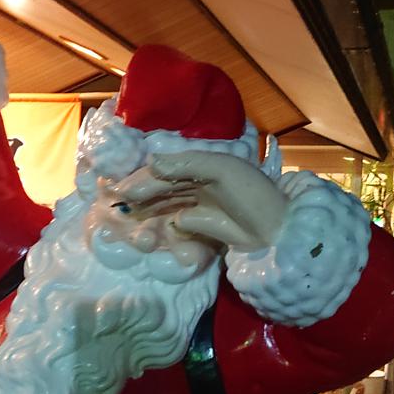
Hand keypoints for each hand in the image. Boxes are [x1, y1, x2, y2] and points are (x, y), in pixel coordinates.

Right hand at [113, 151, 287, 250]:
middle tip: (118, 205)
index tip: (122, 188)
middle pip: (162, 187)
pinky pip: (176, 223)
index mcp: (203, 164)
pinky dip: (162, 226)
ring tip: (129, 218)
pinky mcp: (202, 226)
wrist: (275, 229)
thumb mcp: (221, 170)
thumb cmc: (251, 194)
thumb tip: (151, 161)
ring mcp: (199, 204)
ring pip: (166, 204)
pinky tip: (147, 232)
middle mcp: (198, 182)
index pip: (166, 168)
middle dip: (141, 194)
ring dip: (148, 210)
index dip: (143, 176)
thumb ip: (186, 164)